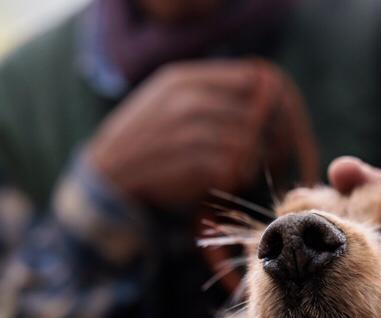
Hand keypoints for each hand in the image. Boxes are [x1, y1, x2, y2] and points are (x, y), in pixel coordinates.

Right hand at [86, 60, 263, 208]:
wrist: (108, 170)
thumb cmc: (146, 135)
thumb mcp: (167, 97)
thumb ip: (209, 91)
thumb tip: (262, 94)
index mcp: (183, 78)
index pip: (249, 78)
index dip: (268, 99)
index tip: (272, 118)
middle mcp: (185, 100)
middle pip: (251, 113)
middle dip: (267, 135)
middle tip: (271, 150)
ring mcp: (185, 132)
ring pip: (244, 141)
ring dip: (251, 158)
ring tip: (244, 165)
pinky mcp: (186, 164)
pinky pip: (229, 166)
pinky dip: (235, 174)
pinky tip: (228, 177)